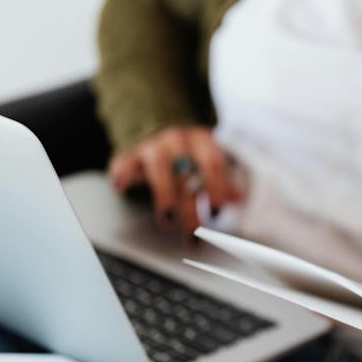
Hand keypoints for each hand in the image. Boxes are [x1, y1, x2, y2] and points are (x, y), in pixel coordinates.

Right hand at [109, 126, 240, 239]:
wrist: (156, 128)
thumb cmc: (187, 153)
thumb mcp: (207, 160)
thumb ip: (221, 180)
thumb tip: (239, 198)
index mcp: (201, 141)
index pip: (213, 163)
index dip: (217, 188)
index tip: (217, 212)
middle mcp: (177, 140)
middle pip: (187, 173)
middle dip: (191, 207)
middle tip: (195, 233)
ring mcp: (151, 146)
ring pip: (159, 169)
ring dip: (165, 197)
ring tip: (168, 221)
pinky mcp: (128, 155)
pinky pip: (123, 164)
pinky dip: (122, 176)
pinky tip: (122, 189)